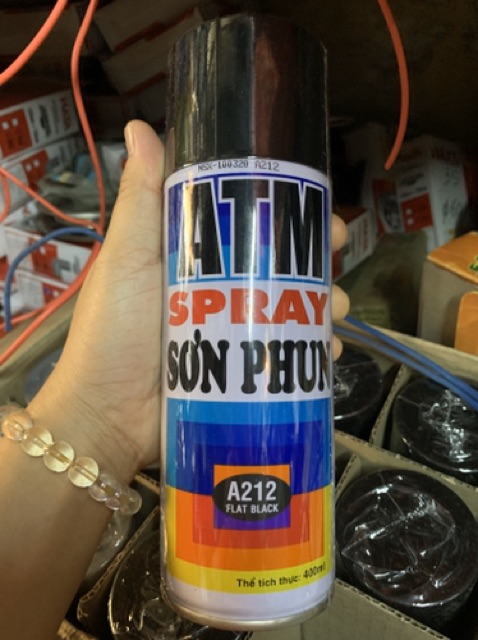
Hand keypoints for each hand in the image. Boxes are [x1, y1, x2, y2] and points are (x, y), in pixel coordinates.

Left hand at [29, 120, 348, 475]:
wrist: (108, 417)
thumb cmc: (113, 332)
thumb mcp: (126, 259)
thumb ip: (140, 200)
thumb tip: (140, 125)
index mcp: (197, 260)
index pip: (250, 225)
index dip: (284, 209)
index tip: (313, 197)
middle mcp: (222, 292)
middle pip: (281, 266)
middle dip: (316, 255)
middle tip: (339, 250)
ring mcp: (238, 335)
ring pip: (295, 310)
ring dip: (324, 303)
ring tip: (335, 307)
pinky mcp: (247, 373)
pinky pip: (292, 357)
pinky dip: (316, 350)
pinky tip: (329, 347)